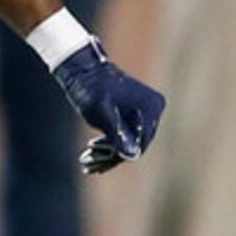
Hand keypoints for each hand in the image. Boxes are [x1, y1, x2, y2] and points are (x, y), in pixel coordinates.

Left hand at [53, 42, 163, 174]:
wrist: (82, 69)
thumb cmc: (90, 88)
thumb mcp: (101, 112)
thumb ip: (117, 133)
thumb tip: (131, 155)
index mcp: (151, 107)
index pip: (141, 141)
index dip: (119, 155)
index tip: (97, 164)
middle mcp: (154, 108)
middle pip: (136, 142)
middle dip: (111, 156)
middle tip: (87, 165)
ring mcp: (146, 109)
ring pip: (130, 139)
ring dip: (108, 153)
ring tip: (86, 163)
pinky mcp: (135, 111)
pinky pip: (126, 132)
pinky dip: (110, 143)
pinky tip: (91, 155)